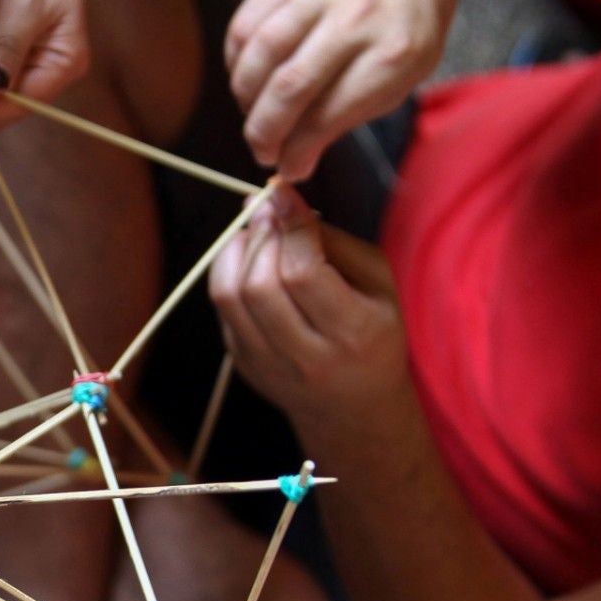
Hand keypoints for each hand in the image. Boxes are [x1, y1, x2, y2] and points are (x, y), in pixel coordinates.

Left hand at [209, 185, 408, 426]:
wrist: (354, 406)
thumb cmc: (373, 332)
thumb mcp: (378, 283)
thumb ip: (333, 241)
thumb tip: (280, 202)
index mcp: (352, 334)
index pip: (304, 274)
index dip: (290, 226)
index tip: (283, 194)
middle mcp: (306, 357)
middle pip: (260, 285)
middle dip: (261, 237)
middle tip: (269, 212)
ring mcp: (267, 366)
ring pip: (230, 296)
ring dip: (237, 252)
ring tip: (258, 233)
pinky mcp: (243, 365)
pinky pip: (223, 309)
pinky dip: (229, 274)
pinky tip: (250, 261)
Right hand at [226, 0, 465, 179]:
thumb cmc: (407, 20)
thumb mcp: (403, 74)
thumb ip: (350, 115)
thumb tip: (295, 161)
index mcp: (394, 53)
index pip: (326, 117)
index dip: (296, 153)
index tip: (286, 168)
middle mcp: (357, 17)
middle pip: (287, 89)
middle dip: (264, 133)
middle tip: (262, 151)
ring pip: (259, 55)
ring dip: (245, 98)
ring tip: (253, 113)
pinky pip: (244, 25)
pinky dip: (237, 61)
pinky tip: (249, 76)